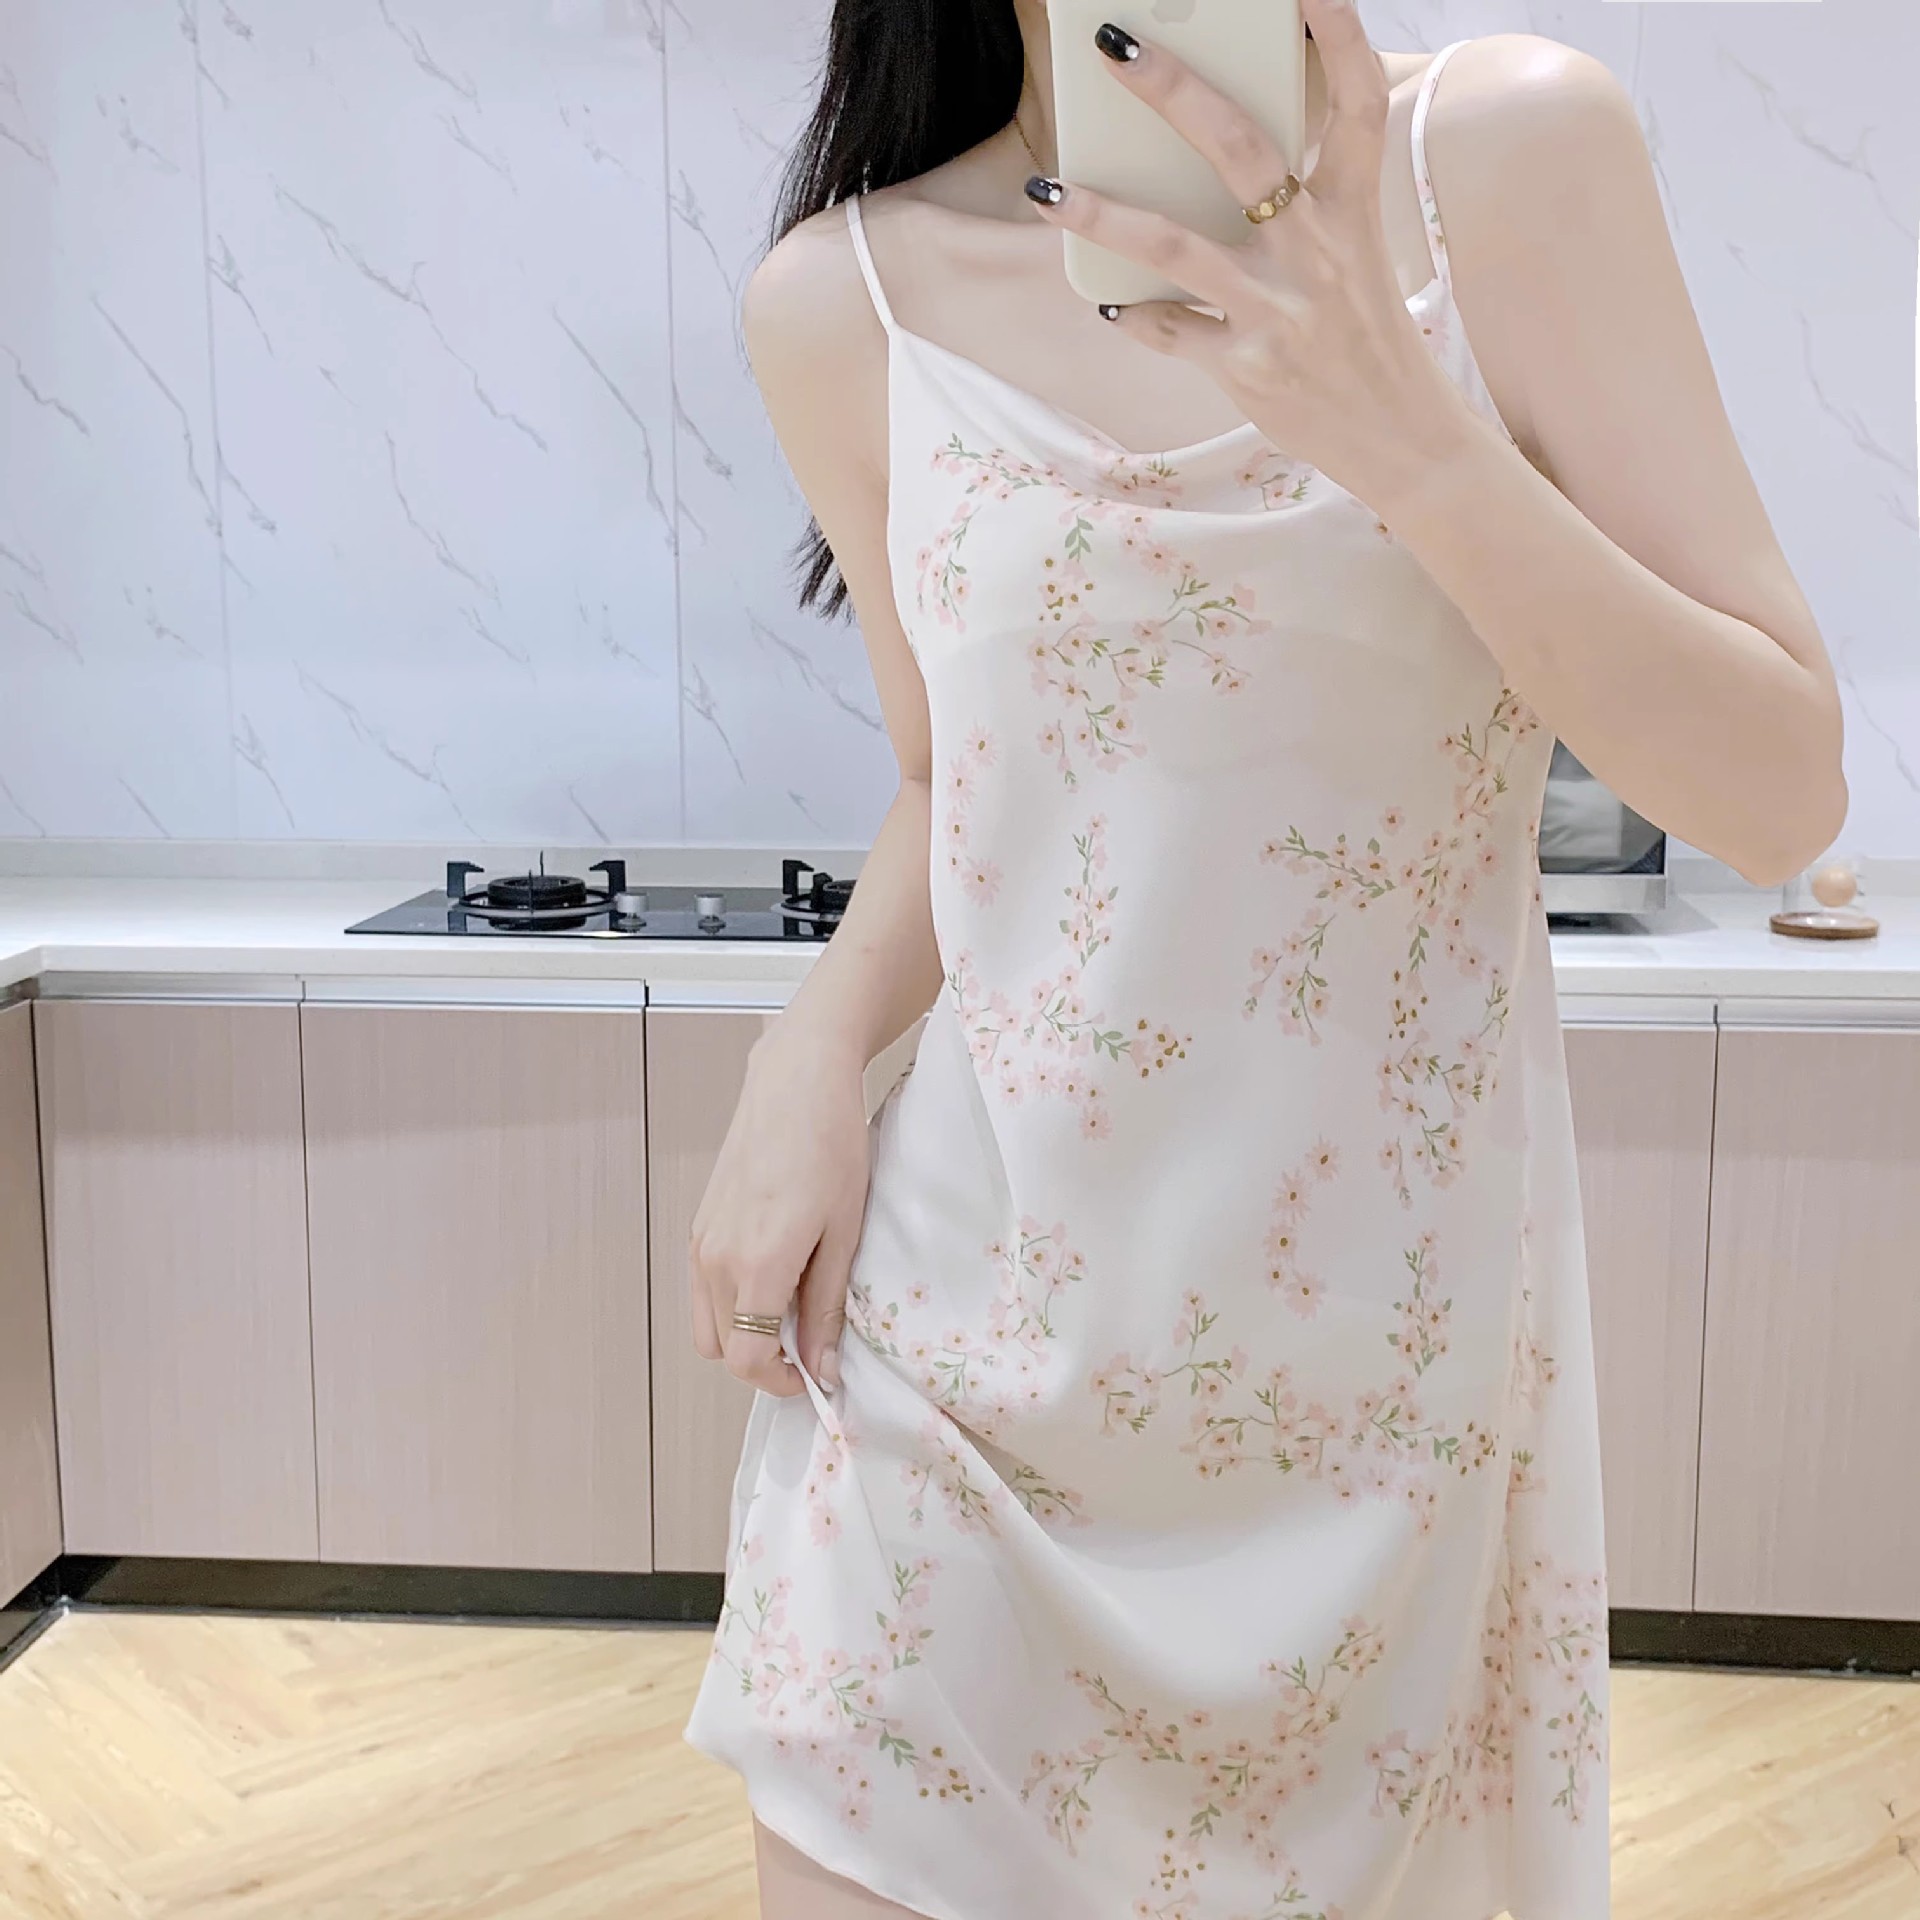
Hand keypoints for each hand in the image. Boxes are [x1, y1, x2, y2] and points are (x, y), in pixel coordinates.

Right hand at [687, 1021, 871, 1396]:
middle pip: (724, 1350)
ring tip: (793, 1306)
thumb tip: (822, 1368)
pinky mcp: (699, 1225)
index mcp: (756, 1266)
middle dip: (764, 1361)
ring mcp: (701, 1241)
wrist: (796, 1082)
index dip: (782, 1383)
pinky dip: (732, 1303)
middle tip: (810, 1342)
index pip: (749, 1362)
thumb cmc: (831, 1146)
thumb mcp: (844, 1232)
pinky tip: (774, 1274)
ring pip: (708, 1325)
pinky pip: (704, 1290)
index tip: (815, 1375)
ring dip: (744, 1334)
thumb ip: (826, 1306)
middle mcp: (715, 1260)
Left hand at [1025, 0, 1474, 507]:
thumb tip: (1215, 153)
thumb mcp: (1355, 258)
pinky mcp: (1249, 368)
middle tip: (1114, 46)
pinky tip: (1105, 298)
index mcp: (1353, 211)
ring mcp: (1279, 310)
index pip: (1356, 103)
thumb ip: (1302, 205)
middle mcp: (1318, 251)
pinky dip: (1133, 314)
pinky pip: (1170, 331)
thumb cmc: (1364, 337)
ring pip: (1175, 245)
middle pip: (1242, 149)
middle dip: (1173, 90)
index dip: (1336, 35)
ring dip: (1101, 213)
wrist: (1402, 440)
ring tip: (1047, 190)